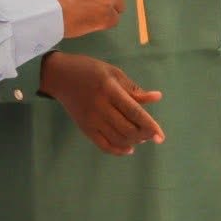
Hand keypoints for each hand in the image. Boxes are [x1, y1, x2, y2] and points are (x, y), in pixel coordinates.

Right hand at [38, 52, 163, 154]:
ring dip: (133, 142)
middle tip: (152, 134)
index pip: (134, 112)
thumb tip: (157, 97)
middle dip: (144, 135)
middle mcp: (100, 107)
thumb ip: (134, 89)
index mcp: (109, 90)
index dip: (150, 125)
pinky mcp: (84, 128)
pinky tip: (128, 148)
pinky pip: (103, 145)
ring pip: (117, 139)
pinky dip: (118, 150)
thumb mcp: (114, 73)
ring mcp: (91, 120)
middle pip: (127, 128)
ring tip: (141, 137)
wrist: (60, 76)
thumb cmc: (90, 71)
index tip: (161, 136)